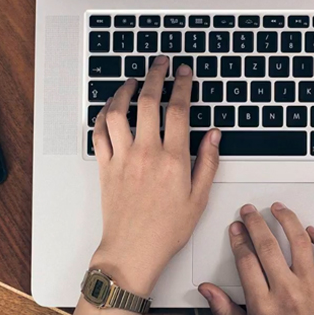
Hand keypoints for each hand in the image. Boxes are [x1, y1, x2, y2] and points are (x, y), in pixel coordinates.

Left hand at [90, 56, 220, 296]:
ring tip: (133, 80)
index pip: (179, 110)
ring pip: (118, 112)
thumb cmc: (166, 230)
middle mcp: (146, 153)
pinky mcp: (105, 167)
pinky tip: (110, 108)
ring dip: (124, 90)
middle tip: (160, 63)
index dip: (182, 85)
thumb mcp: (199, 198)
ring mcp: (123, 158)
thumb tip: (214, 135)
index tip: (184, 73)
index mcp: (173, 160)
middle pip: (148, 102)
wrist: (133, 251)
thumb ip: (208, 162)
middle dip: (155, 75)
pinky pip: (99, 132)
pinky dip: (103, 115)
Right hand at [198, 204, 313, 314]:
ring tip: (278, 208)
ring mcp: (311, 287)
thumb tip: (206, 290)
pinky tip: (310, 230)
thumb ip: (224, 310)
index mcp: (263, 306)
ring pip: (299, 243)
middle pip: (268, 246)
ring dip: (287, 220)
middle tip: (249, 211)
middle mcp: (287, 293)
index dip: (238, 239)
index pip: (246, 260)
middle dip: (255, 222)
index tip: (235, 228)